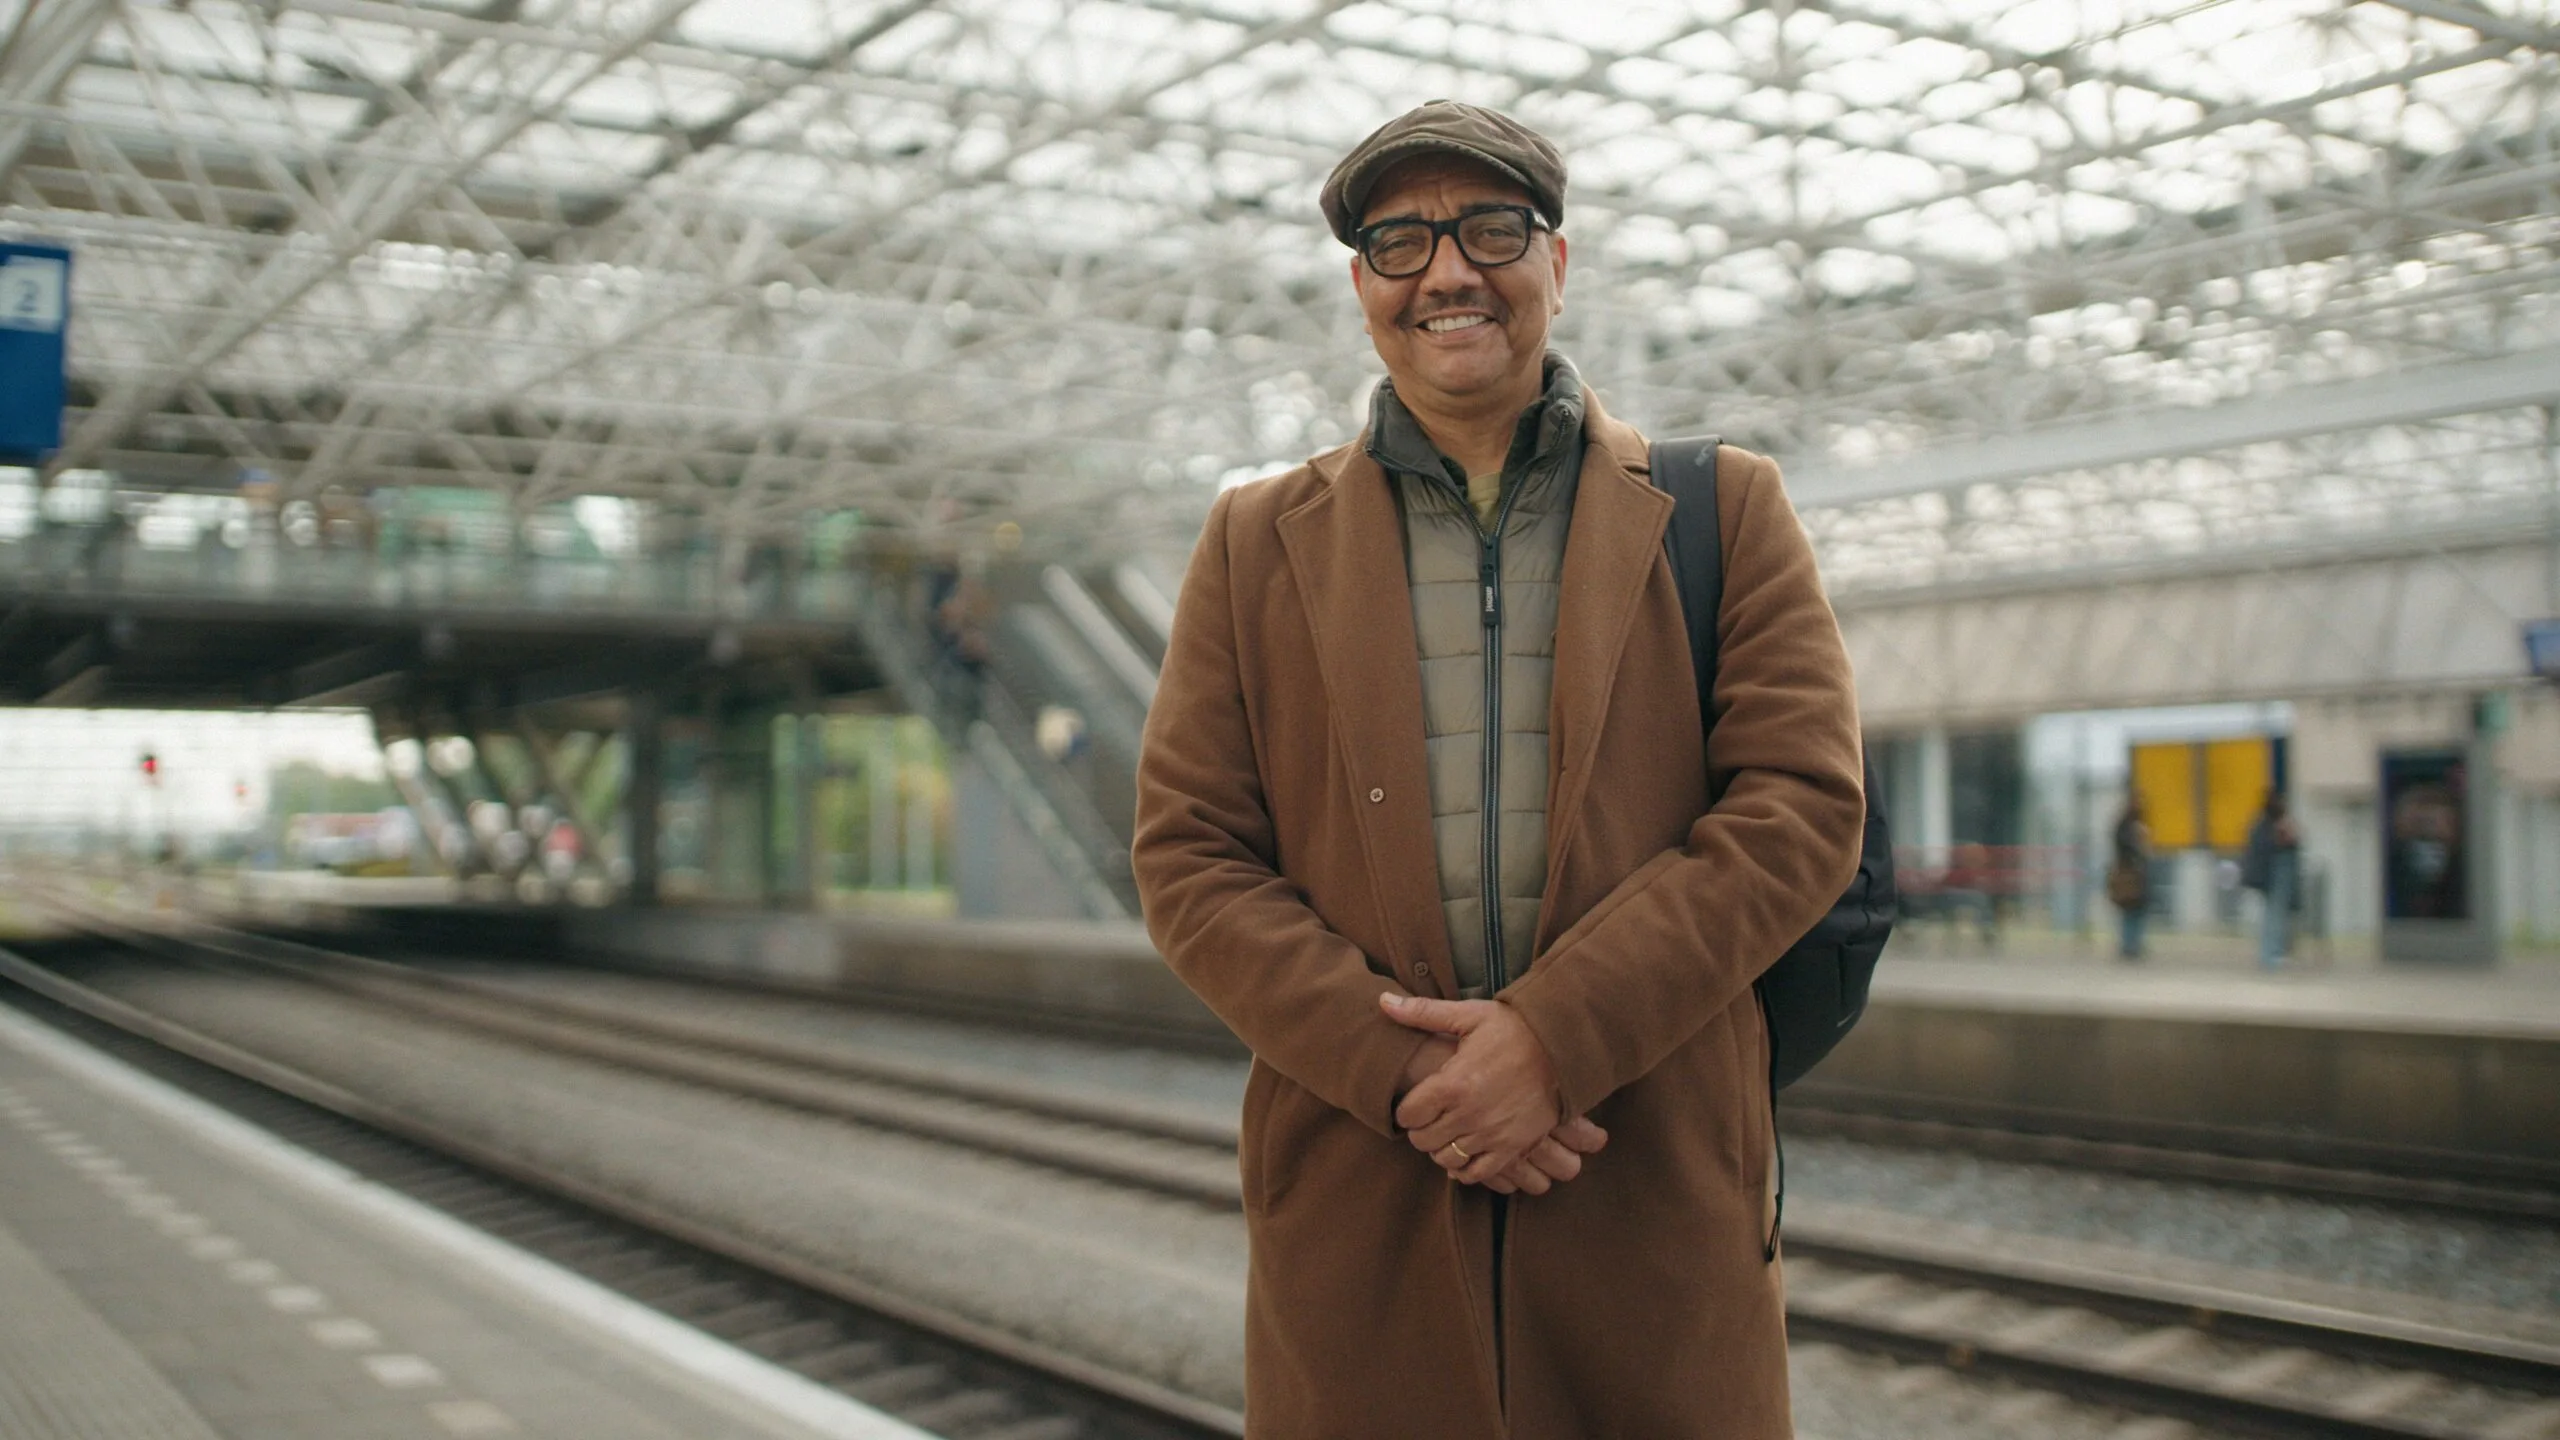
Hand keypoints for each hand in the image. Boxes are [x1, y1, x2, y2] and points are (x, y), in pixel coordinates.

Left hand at [1393, 1030, 1604, 1194]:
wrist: (1565, 1048)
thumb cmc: (1515, 1029)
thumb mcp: (1469, 1016)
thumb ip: (1422, 1013)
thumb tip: (1382, 1002)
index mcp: (1452, 1083)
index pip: (1407, 1116)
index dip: (1406, 1110)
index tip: (1416, 1102)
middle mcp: (1468, 1114)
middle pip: (1422, 1141)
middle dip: (1421, 1129)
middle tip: (1431, 1117)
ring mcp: (1491, 1134)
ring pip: (1446, 1159)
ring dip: (1442, 1148)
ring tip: (1449, 1132)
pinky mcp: (1512, 1147)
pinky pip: (1477, 1173)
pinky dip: (1466, 1168)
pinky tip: (1466, 1152)